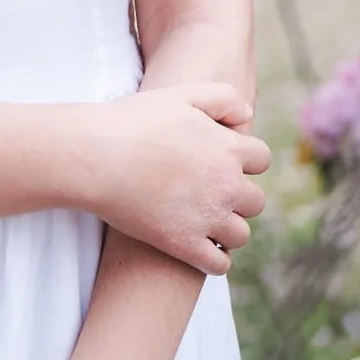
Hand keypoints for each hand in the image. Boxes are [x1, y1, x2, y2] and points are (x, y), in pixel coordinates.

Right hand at [80, 80, 269, 275]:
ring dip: (228, 228)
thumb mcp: (181, 94)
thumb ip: (223, 98)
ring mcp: (207, 219)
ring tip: (205, 219)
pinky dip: (214, 259)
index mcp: (228, 149)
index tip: (224, 161)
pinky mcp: (184, 245)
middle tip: (212, 191)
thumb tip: (247, 115)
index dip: (244, 159)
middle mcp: (225, 186)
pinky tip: (198, 246)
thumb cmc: (135, 121)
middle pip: (256, 201)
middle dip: (238, 196)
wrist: (97, 156)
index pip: (262, 159)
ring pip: (240, 235)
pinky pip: (219, 265)